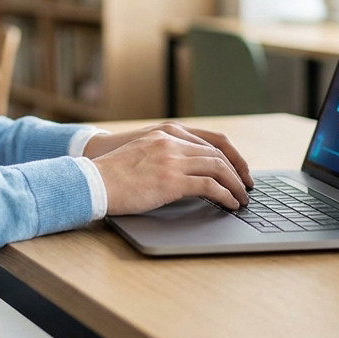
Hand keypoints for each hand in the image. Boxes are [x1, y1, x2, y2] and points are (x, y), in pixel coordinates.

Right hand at [87, 123, 252, 215]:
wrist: (93, 180)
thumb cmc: (112, 173)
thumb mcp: (141, 153)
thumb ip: (163, 154)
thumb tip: (184, 173)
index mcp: (166, 133)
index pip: (210, 140)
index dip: (229, 156)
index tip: (238, 170)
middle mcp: (172, 141)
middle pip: (218, 153)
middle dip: (237, 171)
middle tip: (245, 187)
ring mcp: (172, 159)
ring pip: (218, 168)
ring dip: (235, 185)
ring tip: (241, 199)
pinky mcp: (171, 180)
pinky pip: (210, 186)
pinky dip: (225, 196)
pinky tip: (230, 205)